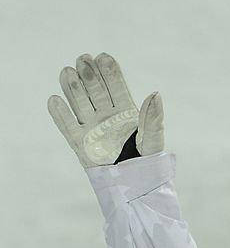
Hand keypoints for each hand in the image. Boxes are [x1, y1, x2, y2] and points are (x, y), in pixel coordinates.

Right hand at [48, 53, 163, 167]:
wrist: (132, 188)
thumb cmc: (146, 164)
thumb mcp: (153, 141)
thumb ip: (153, 119)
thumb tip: (155, 94)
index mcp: (125, 110)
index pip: (115, 85)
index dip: (109, 71)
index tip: (103, 58)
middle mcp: (106, 115)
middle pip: (94, 88)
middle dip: (88, 73)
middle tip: (83, 60)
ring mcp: (91, 127)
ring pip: (78, 101)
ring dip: (72, 86)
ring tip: (68, 72)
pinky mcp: (79, 142)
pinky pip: (66, 125)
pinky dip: (59, 113)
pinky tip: (55, 100)